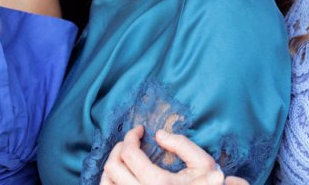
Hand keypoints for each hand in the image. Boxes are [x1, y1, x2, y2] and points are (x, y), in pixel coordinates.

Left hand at [100, 126, 248, 184]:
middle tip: (131, 141)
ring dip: (111, 166)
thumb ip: (182, 145)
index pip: (129, 153)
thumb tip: (159, 135)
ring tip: (124, 157)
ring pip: (105, 184)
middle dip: (119, 147)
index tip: (139, 129)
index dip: (130, 136)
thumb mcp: (203, 163)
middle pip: (112, 166)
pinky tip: (121, 175)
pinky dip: (110, 182)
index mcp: (157, 183)